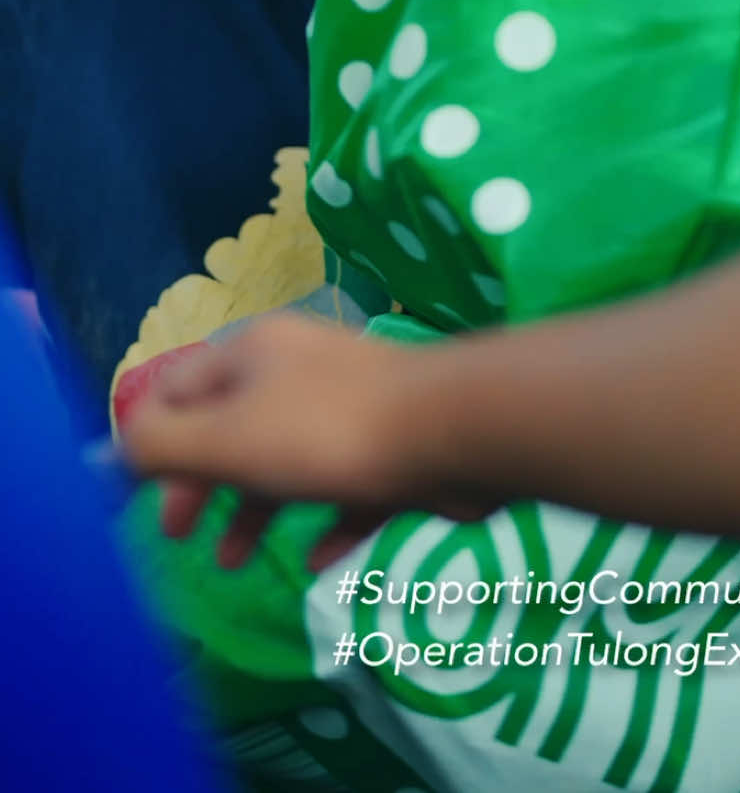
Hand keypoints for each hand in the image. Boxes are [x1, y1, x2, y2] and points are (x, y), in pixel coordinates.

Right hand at [121, 311, 496, 570]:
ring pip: (287, 460)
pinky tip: (318, 561)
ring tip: (238, 564)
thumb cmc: (326, 432)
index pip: (179, 387)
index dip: (149, 440)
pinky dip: (328, 524)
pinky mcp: (395, 448)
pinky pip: (348, 489)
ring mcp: (352, 407)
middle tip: (179, 536)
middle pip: (232, 426)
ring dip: (255, 511)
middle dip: (201, 482)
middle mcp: (299, 371)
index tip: (133, 500)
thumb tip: (106, 452)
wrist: (454, 429)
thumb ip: (161, 446)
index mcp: (253, 354)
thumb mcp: (225, 439)